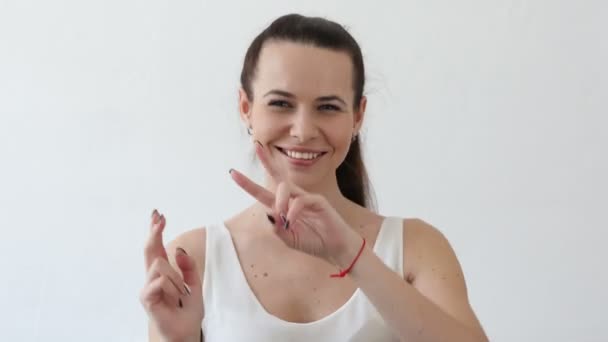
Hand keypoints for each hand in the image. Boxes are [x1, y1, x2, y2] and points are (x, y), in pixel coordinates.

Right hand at [139, 210, 202, 340]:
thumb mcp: (194, 285)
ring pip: (161, 265)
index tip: (159, 215)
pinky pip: (160, 281)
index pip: (157, 247)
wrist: (185, 332)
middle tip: (159, 217)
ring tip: (181, 293)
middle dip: (154, 231)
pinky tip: (176, 297)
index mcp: (163, 272)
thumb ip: (188, 267)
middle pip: (149, 249)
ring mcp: (148, 287)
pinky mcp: (146, 298)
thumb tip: (178, 250)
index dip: (156, 230)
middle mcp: (152, 277)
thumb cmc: (187, 311)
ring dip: (176, 278)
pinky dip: (172, 287)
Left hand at [229, 142, 361, 267]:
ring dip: (279, 201)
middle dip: (266, 161)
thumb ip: (277, 229)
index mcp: (284, 208)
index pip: (263, 193)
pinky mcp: (318, 201)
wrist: (336, 249)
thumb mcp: (289, 239)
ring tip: (283, 219)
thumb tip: (268, 213)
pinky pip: (300, 200)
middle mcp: (293, 199)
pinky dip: (292, 211)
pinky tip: (291, 222)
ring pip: (286, 188)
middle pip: (277, 177)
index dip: (248, 184)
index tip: (233, 173)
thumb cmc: (314, 242)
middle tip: (256, 146)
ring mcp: (306, 198)